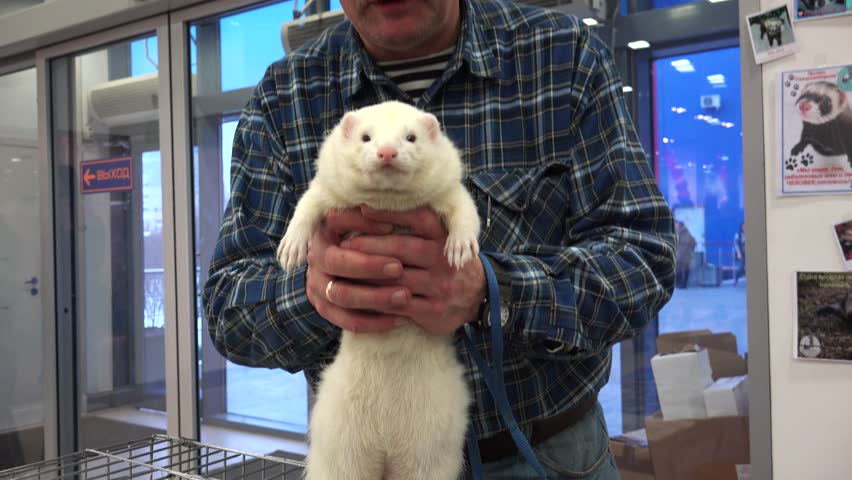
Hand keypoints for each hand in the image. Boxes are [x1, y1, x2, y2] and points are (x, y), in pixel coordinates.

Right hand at [305, 208, 411, 332]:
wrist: (355, 272)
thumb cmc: (375, 239)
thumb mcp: (374, 222)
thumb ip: (380, 215)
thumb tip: (391, 209)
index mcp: (326, 229)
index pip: (337, 221)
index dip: (361, 224)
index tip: (390, 226)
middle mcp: (316, 257)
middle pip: (336, 262)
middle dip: (369, 265)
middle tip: (399, 267)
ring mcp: (318, 285)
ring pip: (343, 295)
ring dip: (376, 297)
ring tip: (406, 296)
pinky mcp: (326, 309)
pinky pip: (349, 321)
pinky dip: (376, 322)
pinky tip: (402, 318)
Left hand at [338, 206, 485, 335]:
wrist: (478, 296)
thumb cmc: (447, 260)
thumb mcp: (443, 237)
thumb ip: (416, 224)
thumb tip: (373, 207)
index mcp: (445, 237)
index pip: (418, 218)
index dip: (390, 213)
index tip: (363, 208)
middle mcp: (443, 259)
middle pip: (401, 248)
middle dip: (368, 245)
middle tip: (343, 242)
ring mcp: (439, 286)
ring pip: (395, 278)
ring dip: (367, 274)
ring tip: (344, 269)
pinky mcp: (433, 311)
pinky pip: (398, 305)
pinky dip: (376, 300)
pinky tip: (358, 294)